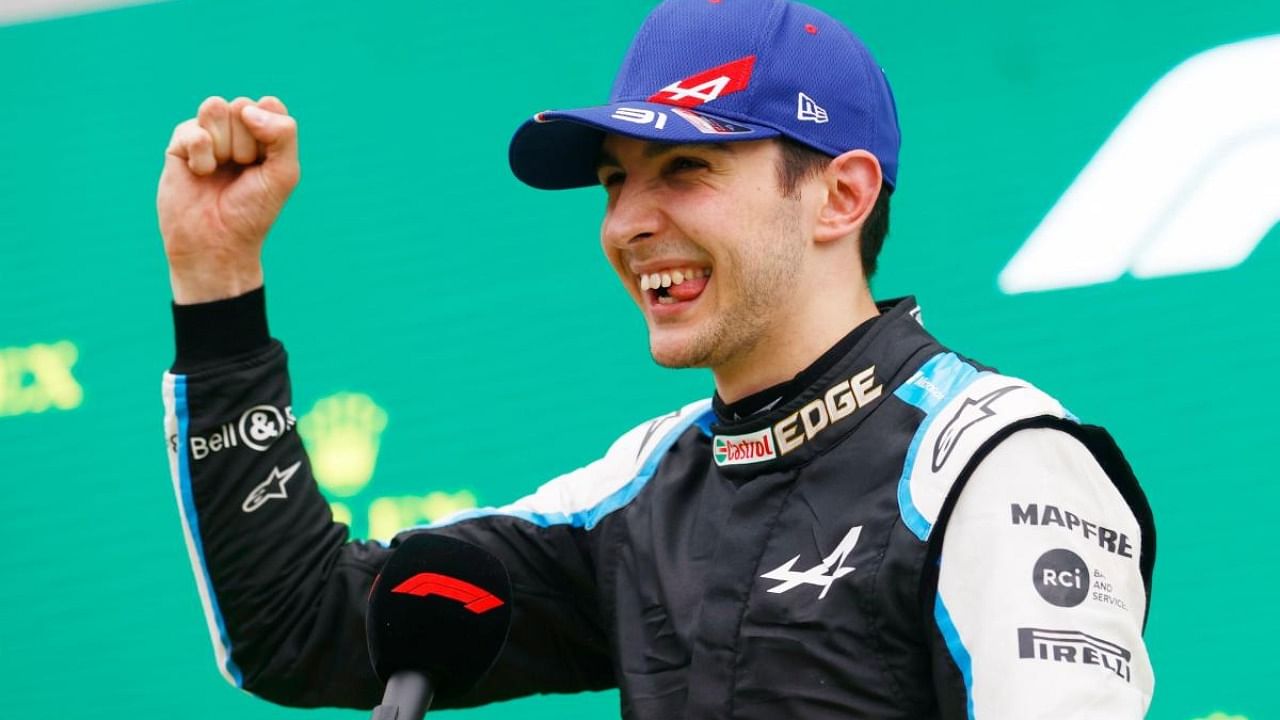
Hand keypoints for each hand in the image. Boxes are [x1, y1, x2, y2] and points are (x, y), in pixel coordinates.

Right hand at [157, 96, 299, 303]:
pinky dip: (202, 156)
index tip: (265, 164)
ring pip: (215, 107)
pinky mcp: (180, 143)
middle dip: (246, 144)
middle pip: (242, 106)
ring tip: (219, 170)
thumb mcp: (284, 173)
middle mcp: (235, 129)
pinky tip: (200, 174)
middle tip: (241, 173)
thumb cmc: (253, 210)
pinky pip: (194, 131)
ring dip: (223, 146)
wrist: (218, 242)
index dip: (269, 134)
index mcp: (263, 133)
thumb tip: (247, 109)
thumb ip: (283, 134)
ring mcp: (207, 133)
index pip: (268, 105)